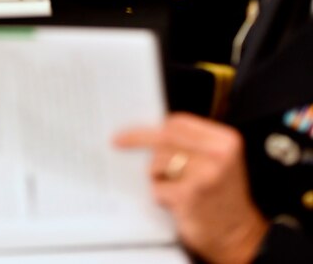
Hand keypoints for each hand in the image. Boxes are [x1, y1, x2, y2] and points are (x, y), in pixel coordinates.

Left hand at [114, 113, 268, 263]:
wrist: (239, 236)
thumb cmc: (223, 198)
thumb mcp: (219, 160)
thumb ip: (194, 143)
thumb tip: (153, 131)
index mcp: (226, 141)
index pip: (180, 123)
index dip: (154, 126)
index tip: (132, 130)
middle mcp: (218, 155)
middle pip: (165, 137)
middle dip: (139, 140)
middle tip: (120, 141)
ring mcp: (204, 175)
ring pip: (158, 161)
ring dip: (157, 176)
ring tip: (174, 187)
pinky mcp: (189, 196)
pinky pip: (158, 188)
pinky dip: (160, 195)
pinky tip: (175, 202)